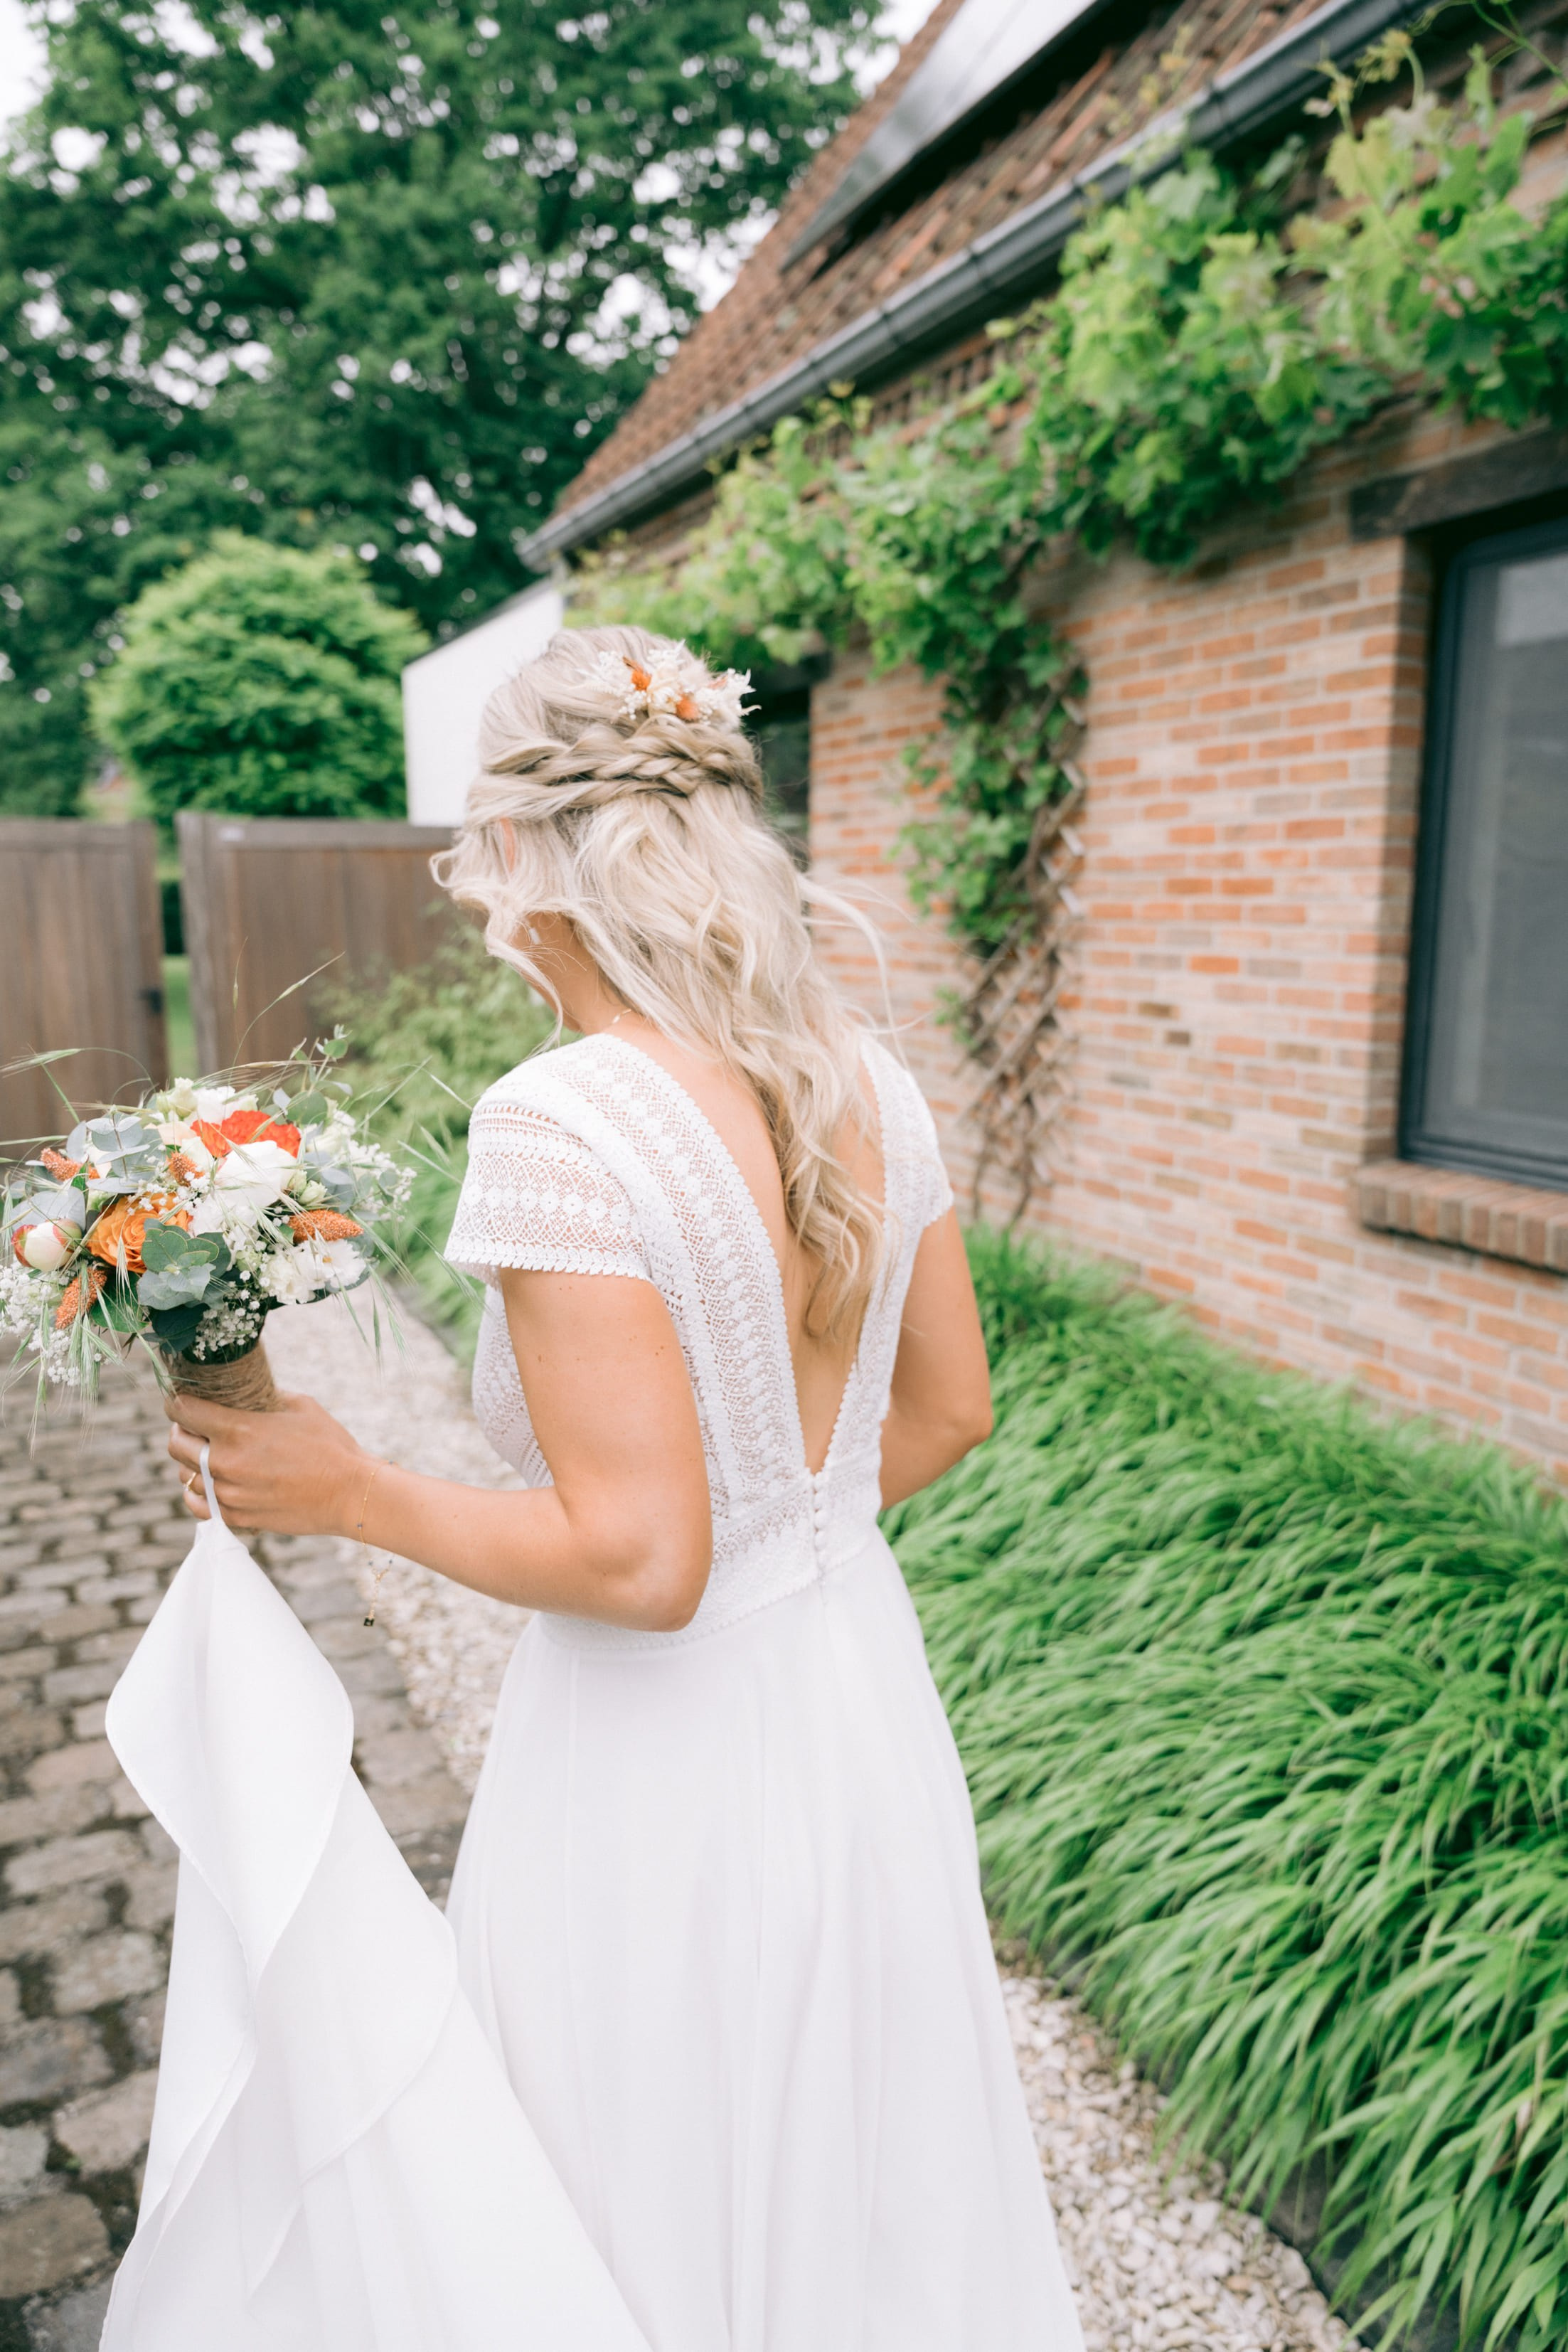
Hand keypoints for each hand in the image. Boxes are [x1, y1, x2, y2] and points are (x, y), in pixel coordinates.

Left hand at [165, 1390, 368, 1536]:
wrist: (350, 1493)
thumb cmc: (329, 1445)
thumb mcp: (299, 1405)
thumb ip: (263, 1398)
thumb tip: (245, 1394)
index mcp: (237, 1429)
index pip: (182, 1411)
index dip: (176, 1401)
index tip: (180, 1399)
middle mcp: (225, 1462)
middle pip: (175, 1444)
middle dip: (179, 1429)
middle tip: (191, 1425)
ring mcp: (228, 1493)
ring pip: (183, 1475)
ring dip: (189, 1462)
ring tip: (204, 1455)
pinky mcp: (236, 1516)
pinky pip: (197, 1504)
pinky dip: (195, 1492)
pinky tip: (204, 1483)